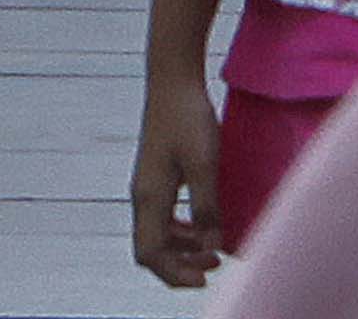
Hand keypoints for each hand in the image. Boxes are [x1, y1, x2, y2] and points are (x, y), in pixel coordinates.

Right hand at [128, 76, 226, 286]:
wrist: (173, 80)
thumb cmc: (189, 117)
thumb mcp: (205, 163)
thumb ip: (207, 207)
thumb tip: (212, 247)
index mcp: (150, 197)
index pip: (151, 254)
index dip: (175, 273)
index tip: (205, 277)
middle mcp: (142, 196)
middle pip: (151, 249)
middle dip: (180, 265)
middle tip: (214, 266)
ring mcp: (147, 186)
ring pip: (158, 235)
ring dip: (183, 249)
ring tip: (213, 249)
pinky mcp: (156, 175)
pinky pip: (164, 217)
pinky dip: (182, 230)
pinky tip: (203, 225)